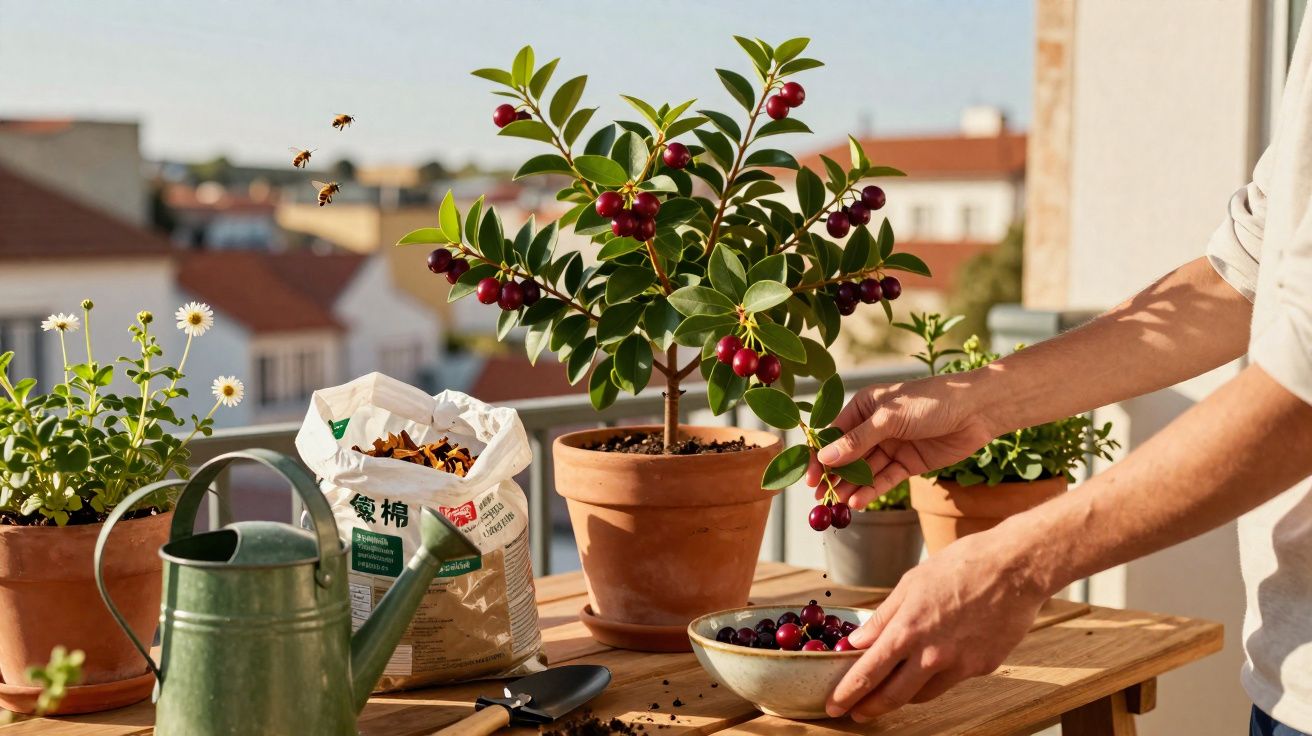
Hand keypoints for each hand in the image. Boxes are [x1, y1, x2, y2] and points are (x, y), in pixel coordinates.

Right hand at [807, 374, 998, 507]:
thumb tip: (825, 458)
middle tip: (820, 498)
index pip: (834, 434)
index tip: (809, 478)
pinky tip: (859, 502)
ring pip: (865, 470)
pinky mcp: (909, 463)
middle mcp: (875, 426)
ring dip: (852, 487)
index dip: (819, 456)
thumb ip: (857, 441)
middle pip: (848, 455)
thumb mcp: (889, 418)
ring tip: (838, 504)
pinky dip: (872, 490)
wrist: (977, 410)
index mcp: (865, 406)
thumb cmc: (932, 401)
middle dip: (834, 476)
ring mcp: (892, 445)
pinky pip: (885, 478)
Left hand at [825, 531, 1047, 720]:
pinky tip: (934, 664)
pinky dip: (936, 677)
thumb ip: (884, 617)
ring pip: (922, 694)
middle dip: (868, 708)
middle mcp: (932, 655)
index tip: (834, 706)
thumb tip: (858, 641)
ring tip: (888, 692)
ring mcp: (960, 665)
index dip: (847, 694)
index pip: (868, 673)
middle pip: (893, 696)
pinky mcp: (983, 668)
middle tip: (855, 713)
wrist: (1016, 568)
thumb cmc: (962, 565)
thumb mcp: (911, 583)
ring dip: (902, 696)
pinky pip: (951, 680)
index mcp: (909, 629)